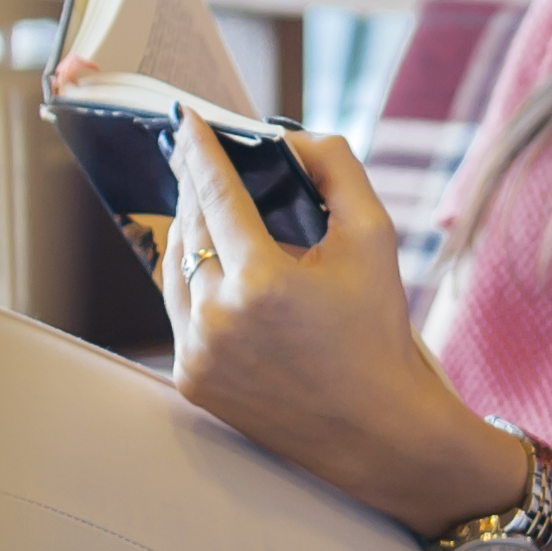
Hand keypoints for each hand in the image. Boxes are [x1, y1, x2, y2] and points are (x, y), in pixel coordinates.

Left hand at [153, 116, 520, 533]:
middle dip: (193, 187)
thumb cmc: (379, 332)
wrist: (378, 430)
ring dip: (186, 231)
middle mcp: (218, 319)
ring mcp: (197, 354)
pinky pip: (177, 311)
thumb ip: (335, 170)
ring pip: (172, 268)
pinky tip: (210, 263)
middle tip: (196, 156)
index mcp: (262, 282)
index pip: (215, 193)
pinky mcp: (189, 380)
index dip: (201, 150)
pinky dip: (191, 281)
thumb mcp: (374, 239)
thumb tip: (288, 139)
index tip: (188, 120)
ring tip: (204, 206)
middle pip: (188, 227)